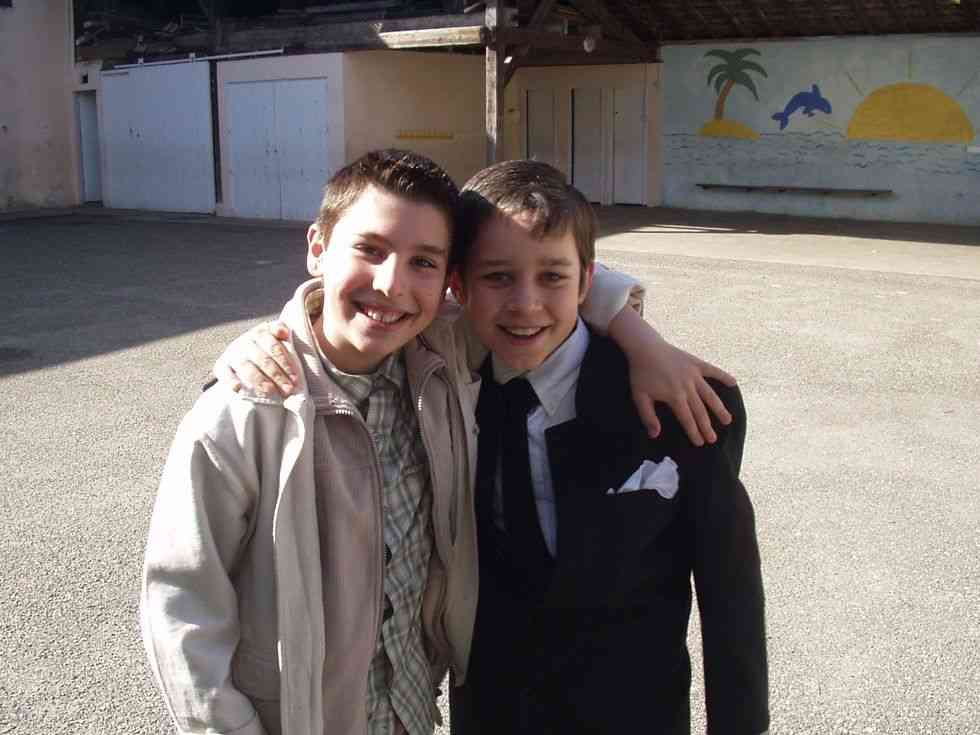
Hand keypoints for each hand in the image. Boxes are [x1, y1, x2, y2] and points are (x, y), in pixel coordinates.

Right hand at [213, 321, 299, 396]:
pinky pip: (224, 372)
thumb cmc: (269, 349)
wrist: (246, 356)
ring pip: (246, 367)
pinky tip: (238, 388)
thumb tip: (283, 332)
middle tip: (288, 389)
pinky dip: (230, 380)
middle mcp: (244, 342)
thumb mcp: (277, 337)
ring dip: (260, 381)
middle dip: (277, 376)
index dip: (285, 363)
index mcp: (260, 333)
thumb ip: (281, 330)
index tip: (295, 378)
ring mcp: (232, 353)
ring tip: (271, 391)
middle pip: (262, 359)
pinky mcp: (221, 365)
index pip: (274, 347)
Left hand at [608, 306, 736, 445]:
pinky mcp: (696, 363)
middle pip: (700, 410)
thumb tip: (655, 435)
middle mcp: (687, 387)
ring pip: (710, 394)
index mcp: (674, 396)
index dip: (694, 432)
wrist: (645, 347)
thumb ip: (648, 416)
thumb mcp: (639, 396)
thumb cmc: (641, 373)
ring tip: (727, 420)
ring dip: (719, 408)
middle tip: (713, 439)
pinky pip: (713, 370)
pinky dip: (723, 376)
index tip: (700, 443)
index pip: (687, 418)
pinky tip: (733, 383)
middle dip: (707, 426)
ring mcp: (693, 374)